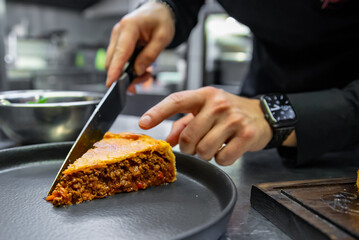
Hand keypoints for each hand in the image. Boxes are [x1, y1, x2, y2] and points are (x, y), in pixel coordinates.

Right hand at [105, 2, 174, 87]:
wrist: (158, 12)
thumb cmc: (160, 20)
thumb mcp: (163, 38)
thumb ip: (150, 55)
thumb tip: (138, 70)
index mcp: (129, 27)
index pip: (120, 53)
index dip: (115, 70)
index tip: (112, 82)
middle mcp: (119, 32)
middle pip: (113, 61)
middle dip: (125, 76)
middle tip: (143, 80)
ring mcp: (117, 38)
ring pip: (115, 63)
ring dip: (128, 73)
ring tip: (146, 73)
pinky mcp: (119, 44)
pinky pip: (120, 61)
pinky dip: (128, 69)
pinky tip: (141, 69)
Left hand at [139, 87, 272, 165]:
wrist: (262, 116)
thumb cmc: (229, 113)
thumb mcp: (205, 111)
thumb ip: (184, 124)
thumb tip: (168, 140)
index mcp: (205, 95)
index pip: (176, 101)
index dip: (157, 112)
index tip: (143, 123)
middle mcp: (218, 104)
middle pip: (188, 136)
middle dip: (188, 147)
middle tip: (196, 145)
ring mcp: (234, 119)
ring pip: (204, 150)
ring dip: (205, 154)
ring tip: (213, 145)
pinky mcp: (247, 135)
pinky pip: (222, 158)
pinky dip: (221, 159)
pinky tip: (227, 149)